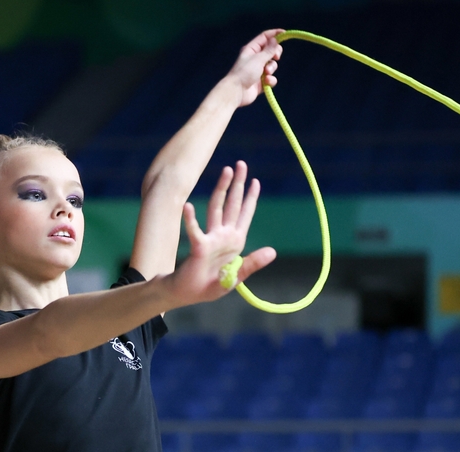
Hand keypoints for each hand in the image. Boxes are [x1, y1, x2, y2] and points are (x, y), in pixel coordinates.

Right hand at [168, 161, 275, 305]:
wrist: (187, 295)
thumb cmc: (209, 286)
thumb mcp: (236, 277)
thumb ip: (253, 264)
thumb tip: (273, 252)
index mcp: (234, 242)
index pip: (245, 214)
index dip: (250, 197)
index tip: (255, 181)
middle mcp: (223, 235)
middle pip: (232, 204)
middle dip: (238, 184)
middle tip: (241, 164)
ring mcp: (211, 239)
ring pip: (217, 208)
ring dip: (221, 189)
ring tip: (226, 170)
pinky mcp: (199, 247)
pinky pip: (195, 231)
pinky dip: (191, 219)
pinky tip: (188, 206)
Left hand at [225, 29, 284, 107]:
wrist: (237, 92)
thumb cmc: (244, 72)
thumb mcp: (258, 59)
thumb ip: (269, 50)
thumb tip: (275, 40)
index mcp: (252, 49)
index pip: (265, 37)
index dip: (274, 34)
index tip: (284, 33)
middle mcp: (255, 58)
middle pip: (271, 50)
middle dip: (275, 54)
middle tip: (276, 57)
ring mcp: (259, 70)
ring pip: (272, 65)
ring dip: (272, 68)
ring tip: (266, 73)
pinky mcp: (261, 81)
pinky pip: (271, 78)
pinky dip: (270, 80)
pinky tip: (266, 82)